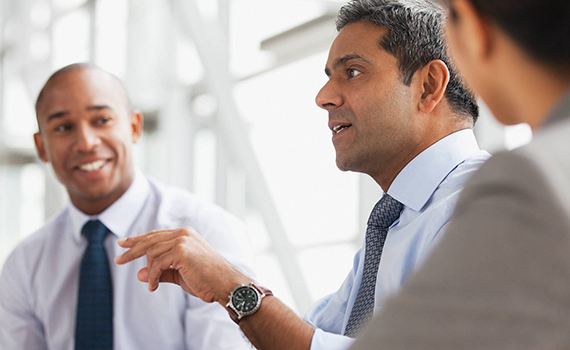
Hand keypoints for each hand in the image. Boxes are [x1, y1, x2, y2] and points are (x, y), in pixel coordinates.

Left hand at [114, 227, 248, 303]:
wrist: (225, 284)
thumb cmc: (206, 280)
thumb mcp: (180, 274)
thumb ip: (161, 271)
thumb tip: (137, 273)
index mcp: (185, 235)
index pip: (156, 235)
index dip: (138, 239)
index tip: (123, 244)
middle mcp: (183, 233)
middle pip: (149, 240)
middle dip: (132, 250)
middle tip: (118, 260)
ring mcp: (182, 240)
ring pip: (152, 253)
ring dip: (148, 272)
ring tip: (152, 284)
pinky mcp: (181, 250)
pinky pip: (156, 264)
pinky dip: (152, 277)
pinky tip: (153, 286)